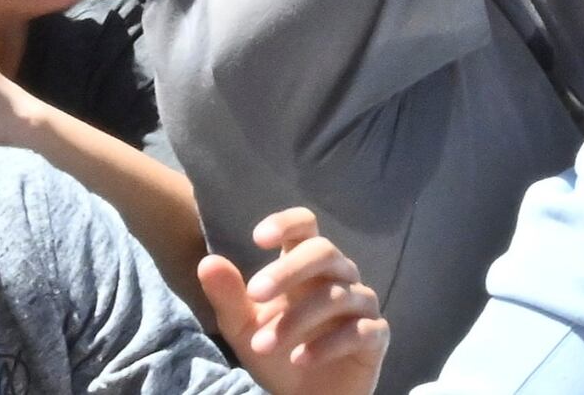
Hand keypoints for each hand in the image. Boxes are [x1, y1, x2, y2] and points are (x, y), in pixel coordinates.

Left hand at [203, 205, 390, 394]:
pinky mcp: (376, 336)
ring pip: (337, 295)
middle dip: (289, 270)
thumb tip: (208, 262)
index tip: (259, 239)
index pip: (306, 228)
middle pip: (324, 252)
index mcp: (306, 268)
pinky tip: (300, 359)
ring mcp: (361, 304)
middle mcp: (339, 277)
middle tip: (256, 294)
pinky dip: (327, 345)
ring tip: (262, 346)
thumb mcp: (243, 328)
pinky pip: (360, 330)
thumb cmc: (277, 352)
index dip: (288, 224)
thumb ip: (229, 296)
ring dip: (296, 319)